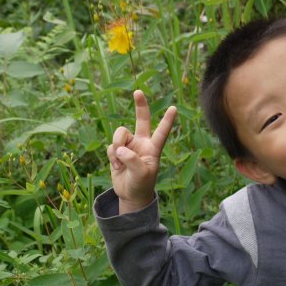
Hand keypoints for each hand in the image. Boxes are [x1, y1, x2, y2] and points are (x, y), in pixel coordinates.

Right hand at [107, 90, 176, 213]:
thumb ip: (132, 160)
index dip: (167, 120)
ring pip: (120, 134)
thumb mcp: (141, 174)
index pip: (162, 132)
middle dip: (140, 105)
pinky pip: (111, 146)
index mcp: (153, 148)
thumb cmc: (141, 184)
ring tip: (120, 162)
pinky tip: (117, 167)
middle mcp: (142, 143)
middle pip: (141, 120)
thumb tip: (119, 149)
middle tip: (138, 91)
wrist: (130, 194)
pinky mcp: (117, 150)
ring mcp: (129, 145)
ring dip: (117, 145)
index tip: (174, 108)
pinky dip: (112, 156)